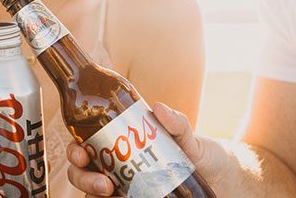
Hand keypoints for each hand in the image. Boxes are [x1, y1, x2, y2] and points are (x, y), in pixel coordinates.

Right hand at [66, 102, 231, 196]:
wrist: (219, 180)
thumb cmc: (199, 154)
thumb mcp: (188, 137)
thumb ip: (176, 122)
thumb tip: (158, 107)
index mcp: (118, 146)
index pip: (86, 146)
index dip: (76, 151)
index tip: (82, 154)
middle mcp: (115, 168)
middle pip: (83, 173)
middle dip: (83, 178)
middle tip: (103, 184)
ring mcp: (123, 189)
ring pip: (93, 194)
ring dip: (92, 194)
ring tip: (111, 193)